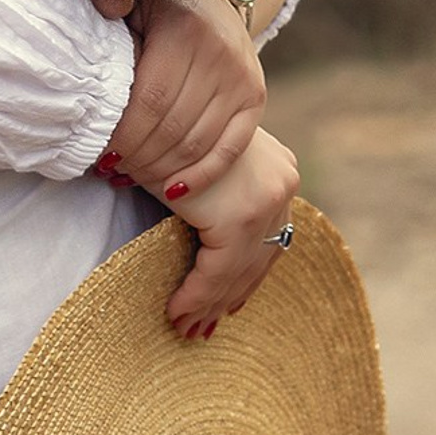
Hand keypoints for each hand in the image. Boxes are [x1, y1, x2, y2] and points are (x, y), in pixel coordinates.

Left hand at [95, 0, 265, 201]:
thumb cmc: (158, 0)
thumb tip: (108, 3)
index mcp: (186, 30)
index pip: (151, 99)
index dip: (125, 134)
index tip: (101, 155)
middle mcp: (221, 56)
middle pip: (172, 127)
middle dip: (138, 157)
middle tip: (111, 172)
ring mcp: (244, 80)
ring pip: (198, 143)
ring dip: (161, 169)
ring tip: (131, 178)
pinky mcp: (256, 99)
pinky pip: (231, 149)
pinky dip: (202, 175)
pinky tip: (173, 192)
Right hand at [161, 127, 300, 337]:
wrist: (152, 106)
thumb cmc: (166, 133)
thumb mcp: (199, 166)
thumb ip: (211, 196)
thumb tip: (197, 236)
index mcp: (280, 171)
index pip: (269, 238)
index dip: (246, 277)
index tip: (228, 306)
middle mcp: (282, 186)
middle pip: (260, 258)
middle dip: (229, 297)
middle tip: (202, 328)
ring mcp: (266, 203)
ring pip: (242, 270)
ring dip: (212, 303)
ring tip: (187, 327)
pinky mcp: (238, 218)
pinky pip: (219, 270)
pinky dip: (197, 294)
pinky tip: (177, 310)